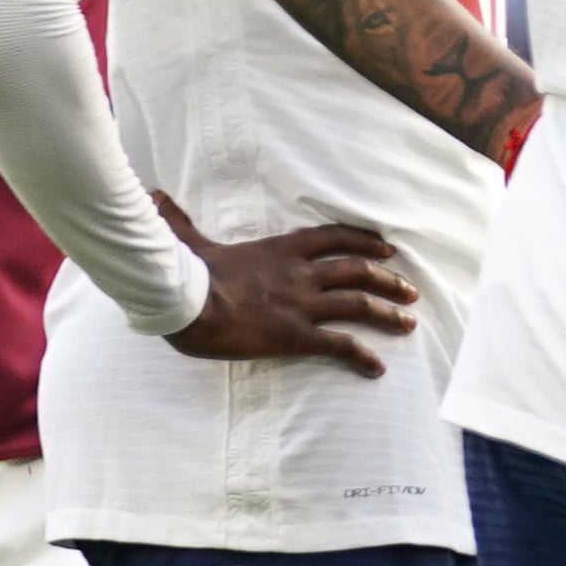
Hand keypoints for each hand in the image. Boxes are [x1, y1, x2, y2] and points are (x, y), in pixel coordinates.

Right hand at [160, 193, 412, 371]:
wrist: (188, 305)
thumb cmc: (188, 275)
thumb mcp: (189, 244)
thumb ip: (180, 223)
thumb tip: (155, 197)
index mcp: (282, 249)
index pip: (334, 237)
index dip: (364, 241)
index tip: (386, 247)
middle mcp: (301, 274)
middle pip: (358, 271)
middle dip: (388, 280)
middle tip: (410, 290)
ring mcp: (302, 305)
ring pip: (359, 304)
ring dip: (388, 314)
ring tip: (409, 323)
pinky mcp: (297, 335)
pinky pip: (340, 346)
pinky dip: (363, 356)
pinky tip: (378, 368)